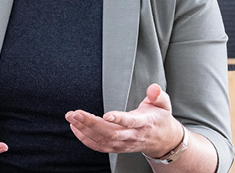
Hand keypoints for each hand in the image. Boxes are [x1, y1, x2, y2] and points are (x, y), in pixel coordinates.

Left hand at [65, 84, 184, 157]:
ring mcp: (124, 144)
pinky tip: (75, 128)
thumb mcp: (163, 105)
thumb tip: (153, 88)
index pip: (131, 122)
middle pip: (111, 133)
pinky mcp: (117, 147)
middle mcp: (133, 136)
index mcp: (144, 123)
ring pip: (102, 140)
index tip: (106, 115)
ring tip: (71, 117)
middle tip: (74, 113)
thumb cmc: (159, 119)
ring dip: (84, 130)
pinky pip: (99, 146)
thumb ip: (158, 95)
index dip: (119, 119)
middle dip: (90, 123)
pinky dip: (85, 139)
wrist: (163, 141)